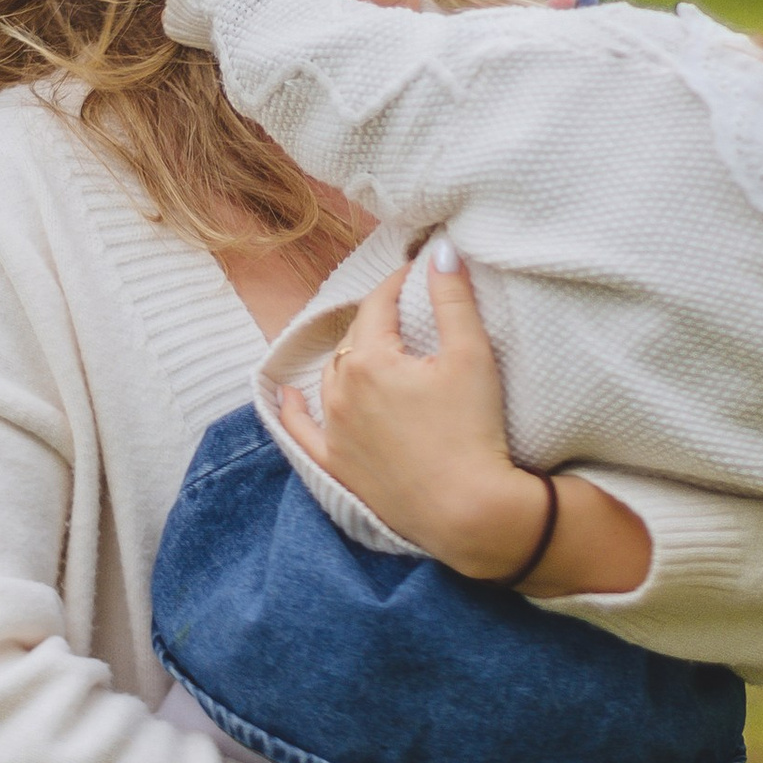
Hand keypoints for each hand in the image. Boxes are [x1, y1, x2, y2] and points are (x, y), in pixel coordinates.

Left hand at [276, 248, 652, 596]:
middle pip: (355, 339)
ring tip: (372, 348)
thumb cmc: (474, 431)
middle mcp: (340, 390)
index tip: (418, 272)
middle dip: (378, 321)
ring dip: (350, 359)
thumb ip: (452, 298)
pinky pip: (302, 432)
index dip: (398, 283)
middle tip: (406, 313)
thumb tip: (440, 250)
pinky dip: (293, 411)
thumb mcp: (471, 356)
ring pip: (332, 378)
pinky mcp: (336, 466)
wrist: (469, 512)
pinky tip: (288, 397)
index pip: (378, 304)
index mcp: (369, 358)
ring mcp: (334, 431)